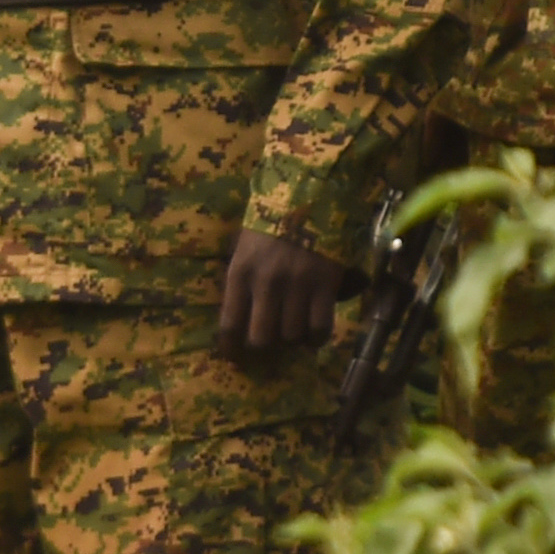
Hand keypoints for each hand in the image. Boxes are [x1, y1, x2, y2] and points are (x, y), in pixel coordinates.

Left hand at [218, 225, 346, 356]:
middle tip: (271, 341)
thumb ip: (241, 280)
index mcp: (240, 273)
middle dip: (265, 346)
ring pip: (291, 336)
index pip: (229, 324)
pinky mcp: (325, 286)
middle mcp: (265, 283)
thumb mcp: (244, 248)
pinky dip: (317, 338)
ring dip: (292, 339)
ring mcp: (297, 285)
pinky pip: (320, 327)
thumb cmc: (271, 223)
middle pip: (261, 338)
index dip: (231, 349)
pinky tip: (315, 334)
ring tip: (295, 331)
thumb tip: (241, 318)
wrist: (309, 196)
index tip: (235, 357)